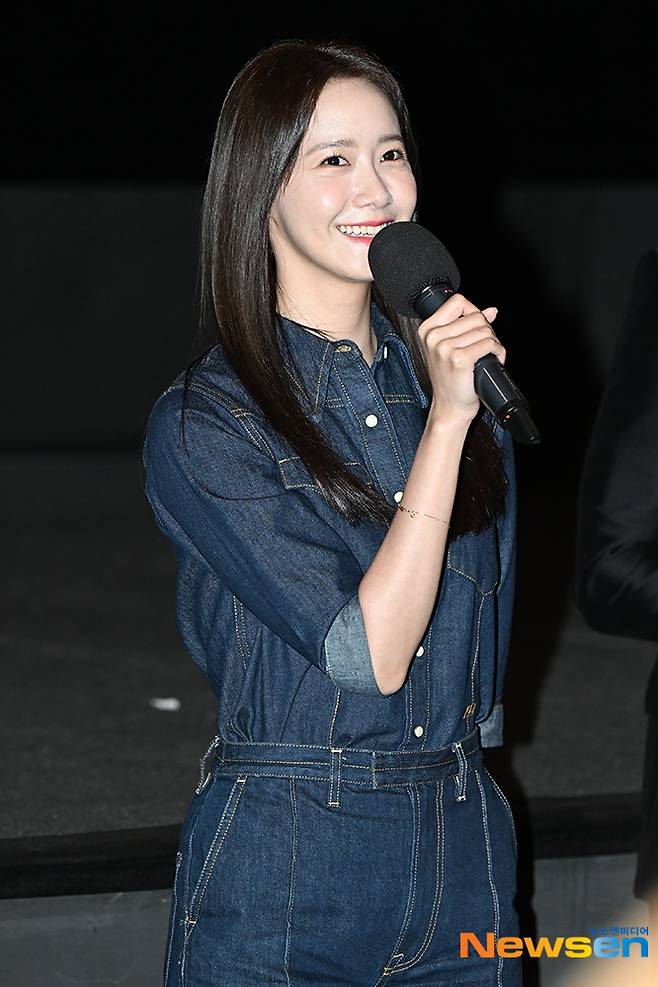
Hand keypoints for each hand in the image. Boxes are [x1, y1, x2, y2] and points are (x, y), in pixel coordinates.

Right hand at [417, 293, 505, 423]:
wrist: (449, 406)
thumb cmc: (450, 380)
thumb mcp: (451, 348)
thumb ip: (467, 325)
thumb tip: (491, 310)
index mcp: (427, 330)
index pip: (457, 301)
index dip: (473, 311)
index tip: (475, 327)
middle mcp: (434, 337)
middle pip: (475, 316)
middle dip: (486, 330)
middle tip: (483, 347)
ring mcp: (445, 348)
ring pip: (485, 329)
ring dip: (493, 343)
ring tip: (486, 356)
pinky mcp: (460, 359)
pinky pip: (489, 343)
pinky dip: (498, 351)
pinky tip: (492, 360)